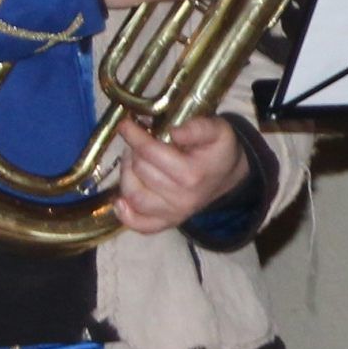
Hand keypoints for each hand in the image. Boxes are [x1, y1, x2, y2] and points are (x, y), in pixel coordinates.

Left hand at [113, 116, 247, 235]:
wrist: (227, 175)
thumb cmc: (218, 150)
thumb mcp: (217, 130)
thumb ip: (198, 127)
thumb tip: (174, 132)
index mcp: (192, 174)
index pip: (150, 153)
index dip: (134, 136)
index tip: (126, 124)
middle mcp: (182, 198)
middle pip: (140, 171)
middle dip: (133, 151)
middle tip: (136, 140)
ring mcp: (174, 214)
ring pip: (134, 197)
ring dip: (126, 175)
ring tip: (131, 160)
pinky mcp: (168, 222)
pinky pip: (141, 225)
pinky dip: (126, 215)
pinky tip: (120, 200)